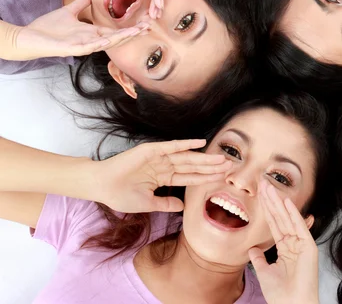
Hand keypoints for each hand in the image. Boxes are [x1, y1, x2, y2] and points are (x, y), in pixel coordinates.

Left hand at [12, 0, 146, 60]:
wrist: (29, 37)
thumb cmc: (48, 28)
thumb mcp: (69, 11)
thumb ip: (82, 2)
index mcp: (91, 33)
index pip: (116, 30)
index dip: (131, 27)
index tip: (145, 22)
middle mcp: (91, 41)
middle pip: (117, 37)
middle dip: (134, 32)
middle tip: (149, 27)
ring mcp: (83, 46)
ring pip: (108, 43)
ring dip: (123, 38)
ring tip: (137, 32)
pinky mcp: (72, 49)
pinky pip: (90, 47)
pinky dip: (101, 43)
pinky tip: (110, 39)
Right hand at [95, 139, 231, 212]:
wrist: (102, 186)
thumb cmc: (121, 195)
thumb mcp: (148, 203)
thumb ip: (166, 204)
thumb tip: (183, 207)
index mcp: (164, 178)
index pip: (190, 178)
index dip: (206, 178)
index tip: (223, 179)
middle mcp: (164, 166)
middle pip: (193, 166)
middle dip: (211, 167)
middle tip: (230, 167)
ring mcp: (159, 157)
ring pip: (187, 157)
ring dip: (205, 158)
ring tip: (222, 158)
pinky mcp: (152, 150)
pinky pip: (172, 146)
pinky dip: (186, 144)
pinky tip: (200, 143)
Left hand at [248, 182, 318, 303]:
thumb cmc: (281, 295)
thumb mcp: (264, 272)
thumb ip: (259, 259)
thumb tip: (252, 249)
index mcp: (286, 249)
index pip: (274, 224)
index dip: (267, 209)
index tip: (260, 194)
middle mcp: (295, 243)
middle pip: (280, 217)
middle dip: (271, 200)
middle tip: (263, 183)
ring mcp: (302, 244)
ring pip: (288, 218)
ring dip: (278, 202)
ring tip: (270, 186)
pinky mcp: (309, 246)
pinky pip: (299, 226)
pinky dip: (293, 213)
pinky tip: (286, 201)